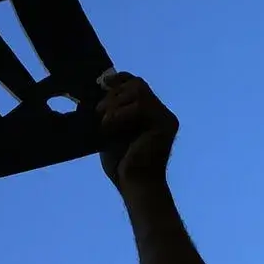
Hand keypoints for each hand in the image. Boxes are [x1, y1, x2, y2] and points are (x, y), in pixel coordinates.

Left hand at [97, 73, 177, 191]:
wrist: (134, 185)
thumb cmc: (121, 163)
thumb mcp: (111, 131)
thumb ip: (110, 112)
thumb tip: (98, 90)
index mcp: (150, 114)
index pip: (137, 84)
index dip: (120, 79)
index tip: (103, 82)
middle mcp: (161, 113)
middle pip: (137, 84)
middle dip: (113, 95)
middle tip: (100, 114)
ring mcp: (165, 117)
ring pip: (138, 91)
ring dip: (115, 105)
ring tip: (105, 123)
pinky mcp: (165, 124)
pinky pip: (140, 105)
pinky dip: (120, 113)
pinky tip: (110, 127)